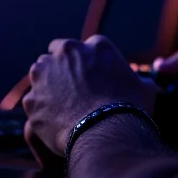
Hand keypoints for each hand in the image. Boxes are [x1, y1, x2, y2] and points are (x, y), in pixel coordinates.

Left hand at [23, 35, 158, 167]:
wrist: (106, 131)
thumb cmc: (129, 108)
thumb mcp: (145, 88)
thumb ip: (140, 81)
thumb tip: (145, 85)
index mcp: (97, 45)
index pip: (85, 46)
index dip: (87, 62)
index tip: (90, 77)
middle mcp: (68, 52)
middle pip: (57, 53)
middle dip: (61, 67)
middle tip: (71, 88)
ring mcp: (45, 74)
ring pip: (40, 73)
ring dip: (47, 84)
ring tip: (60, 104)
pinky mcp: (32, 99)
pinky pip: (33, 101)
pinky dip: (41, 109)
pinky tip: (54, 121)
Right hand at [152, 49, 177, 145]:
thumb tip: (177, 88)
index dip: (170, 64)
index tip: (157, 74)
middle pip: (171, 74)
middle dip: (156, 81)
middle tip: (142, 91)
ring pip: (165, 91)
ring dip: (155, 98)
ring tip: (143, 106)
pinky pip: (166, 109)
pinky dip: (158, 112)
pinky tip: (152, 120)